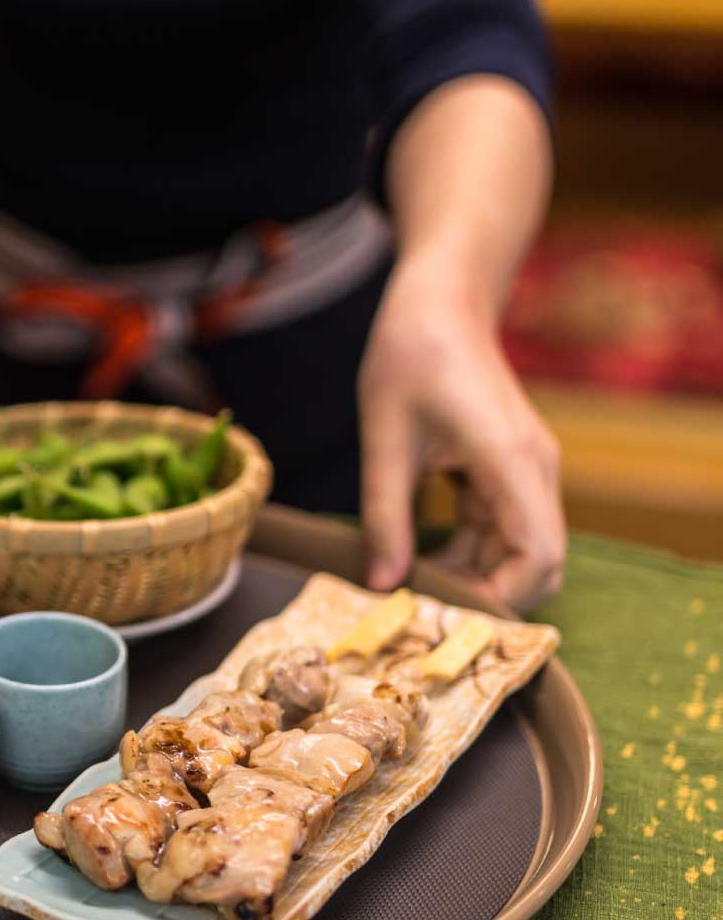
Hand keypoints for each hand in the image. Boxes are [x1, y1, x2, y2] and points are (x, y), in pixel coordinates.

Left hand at [357, 260, 564, 611]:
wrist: (440, 301)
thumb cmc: (410, 356)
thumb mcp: (383, 440)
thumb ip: (385, 516)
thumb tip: (381, 585)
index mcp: (511, 461)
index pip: (538, 555)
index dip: (502, 598)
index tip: (446, 618)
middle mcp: (533, 470)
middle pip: (537, 562)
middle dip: (488, 596)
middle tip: (423, 616)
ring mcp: (526, 470)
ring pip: (517, 548)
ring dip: (473, 576)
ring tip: (410, 592)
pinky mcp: (509, 468)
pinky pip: (501, 526)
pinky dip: (469, 551)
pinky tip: (420, 560)